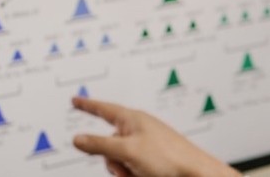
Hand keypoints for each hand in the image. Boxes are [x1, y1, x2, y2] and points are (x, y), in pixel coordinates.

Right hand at [72, 97, 242, 176]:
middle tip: (126, 165)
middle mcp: (138, 130)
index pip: (103, 109)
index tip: (75, 100)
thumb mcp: (127, 150)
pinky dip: (133, 175)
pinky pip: (130, 168)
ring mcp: (144, 146)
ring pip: (118, 160)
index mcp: (133, 119)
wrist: (195, 174)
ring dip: (124, 171)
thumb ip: (99, 144)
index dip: (86, 105)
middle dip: (112, 160)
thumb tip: (78, 138)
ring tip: (141, 173)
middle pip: (107, 145)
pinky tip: (145, 176)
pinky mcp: (150, 160)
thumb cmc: (169, 157)